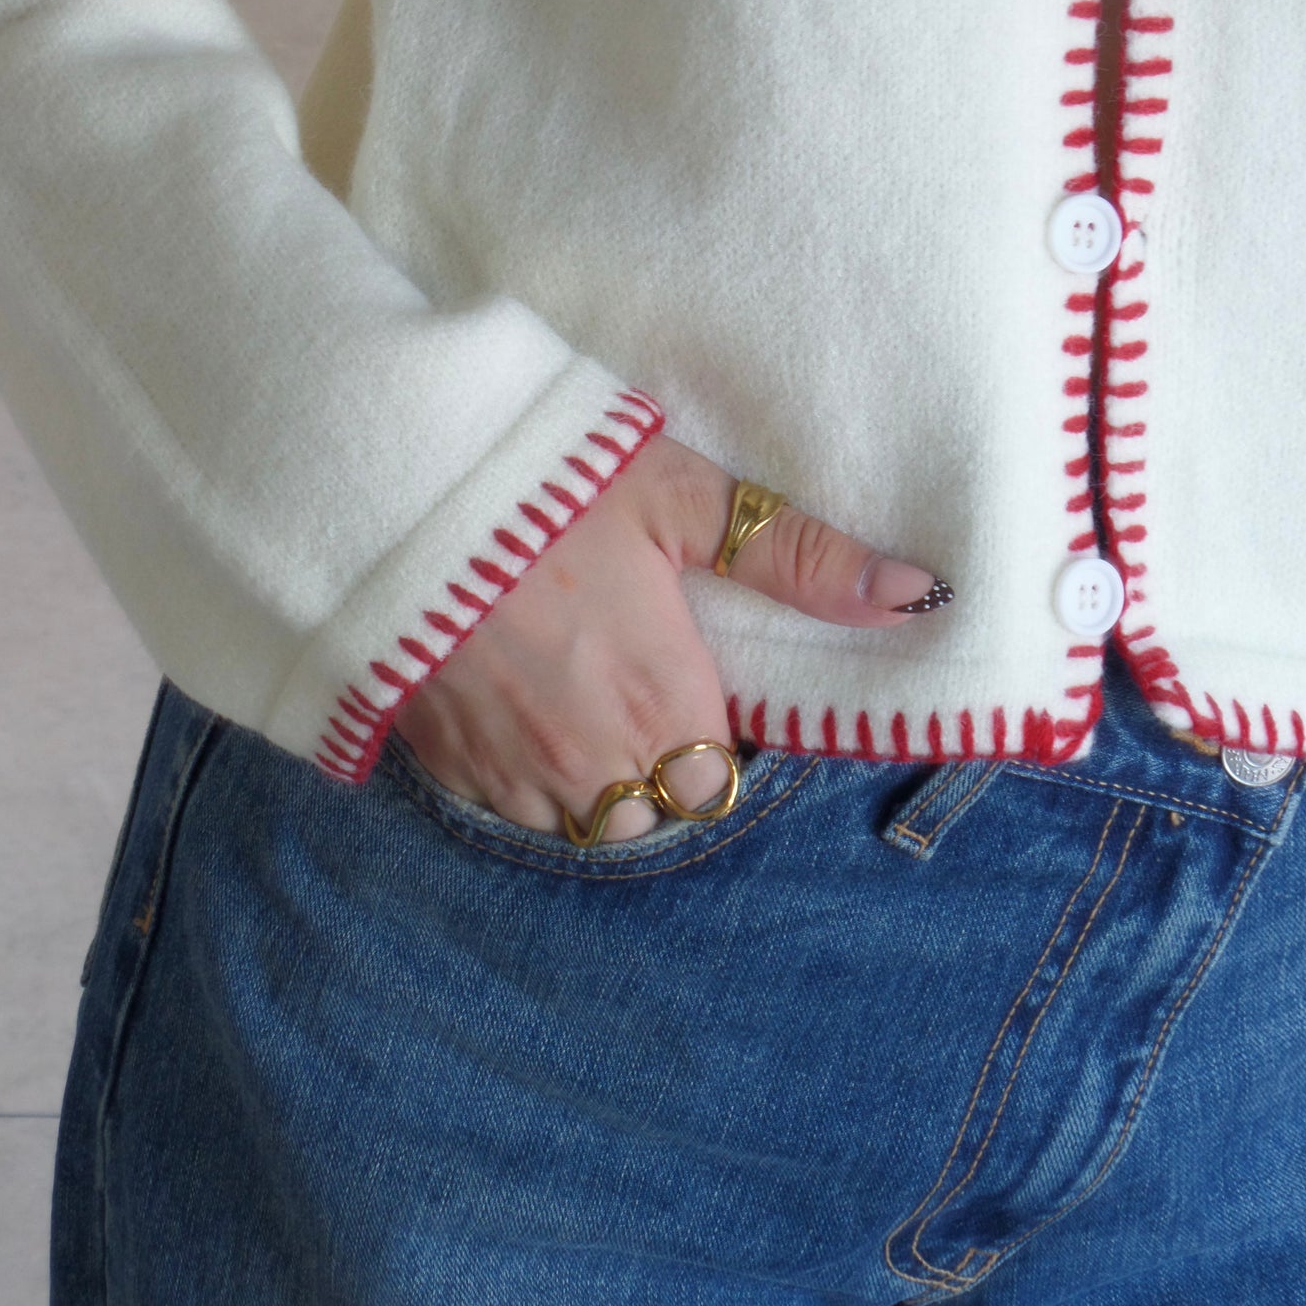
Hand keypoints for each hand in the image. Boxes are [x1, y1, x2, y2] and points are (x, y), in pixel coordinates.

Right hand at [390, 432, 952, 839]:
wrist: (386, 495)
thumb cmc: (544, 486)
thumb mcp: (678, 497)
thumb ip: (796, 556)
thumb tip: (919, 594)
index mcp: (665, 701)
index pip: (720, 780)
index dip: (713, 734)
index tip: (691, 679)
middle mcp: (595, 761)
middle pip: (654, 811)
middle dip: (655, 764)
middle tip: (628, 679)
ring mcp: (512, 775)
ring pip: (579, 818)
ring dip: (587, 777)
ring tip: (568, 692)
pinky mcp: (444, 768)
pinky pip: (504, 807)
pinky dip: (516, 772)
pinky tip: (508, 702)